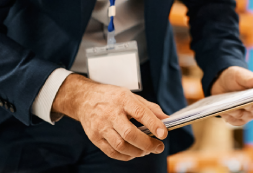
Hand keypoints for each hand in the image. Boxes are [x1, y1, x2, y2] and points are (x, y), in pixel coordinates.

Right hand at [53, 74, 167, 160]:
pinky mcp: (94, 137)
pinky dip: (125, 156)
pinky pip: (111, 152)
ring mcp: (101, 127)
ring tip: (147, 151)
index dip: (153, 124)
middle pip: (130, 134)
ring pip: (121, 146)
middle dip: (147, 144)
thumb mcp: (131, 96)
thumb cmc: (112, 98)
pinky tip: (133, 153)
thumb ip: (150, 108)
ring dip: (137, 152)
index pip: (140, 113)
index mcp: (122, 100)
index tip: (164, 134)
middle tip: (158, 147)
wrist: (84, 99)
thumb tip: (167, 119)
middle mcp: (110, 113)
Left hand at [210, 66, 252, 125]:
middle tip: (236, 102)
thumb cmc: (234, 78)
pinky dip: (229, 117)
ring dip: (234, 112)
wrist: (222, 85)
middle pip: (252, 109)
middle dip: (244, 106)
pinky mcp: (239, 120)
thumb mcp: (240, 75)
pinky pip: (235, 121)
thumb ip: (250, 79)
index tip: (252, 99)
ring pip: (242, 116)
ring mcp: (248, 115)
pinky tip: (224, 111)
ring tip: (226, 107)